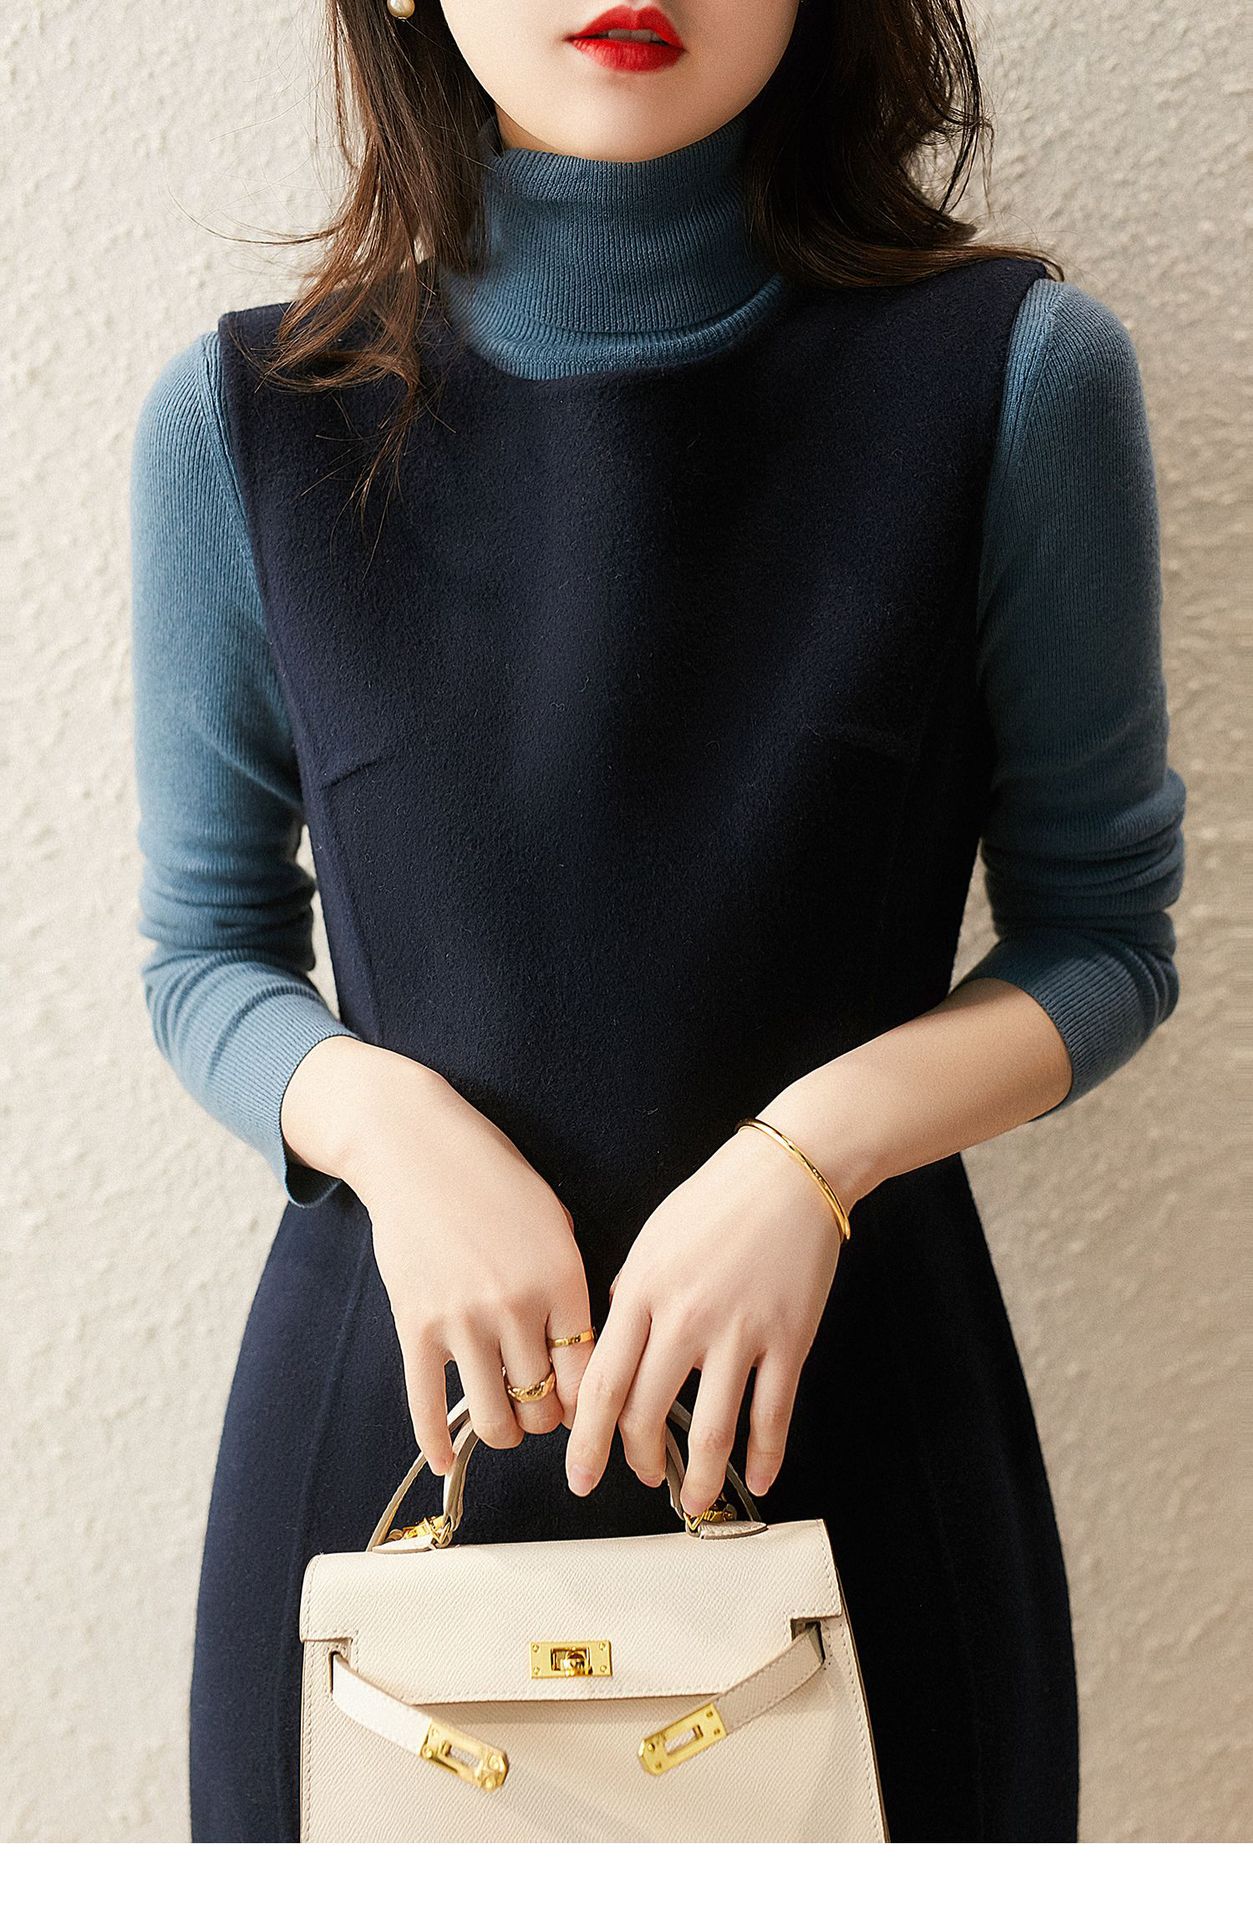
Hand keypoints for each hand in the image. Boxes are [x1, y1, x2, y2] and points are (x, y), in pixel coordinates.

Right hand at [316, 1045, 593, 1473]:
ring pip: (495, 1417)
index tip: (587, 1409)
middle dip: (548, 1420)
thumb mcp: (554, 1219)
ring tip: (507, 1424)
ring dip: (505, 1433)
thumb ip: (571, 1281)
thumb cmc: (492, 1177)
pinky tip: (443, 1463)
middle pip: (545, 1404)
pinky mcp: (417, 1325)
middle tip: (544, 1413)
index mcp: (563, 1279)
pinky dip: (436, 1443)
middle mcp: (518, 1306)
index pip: (591, 1375)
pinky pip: (427, 1405)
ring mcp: (464, 1320)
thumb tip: (589, 1343)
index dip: (592, 1405)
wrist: (416, 1148)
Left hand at [563, 1124, 846, 1513]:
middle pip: (647, 1414)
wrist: (790, 1172)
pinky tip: (759, 1479)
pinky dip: (766, 1456)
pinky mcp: (789, 1339)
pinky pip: (773, 1413)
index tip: (579, 1475)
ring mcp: (740, 1332)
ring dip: (699, 1480)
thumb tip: (613, 1349)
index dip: (587, 1441)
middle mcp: (686, 1318)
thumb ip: (629, 1298)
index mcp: (643, 1293)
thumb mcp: (651, 1241)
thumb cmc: (717, 1200)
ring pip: (711, 1432)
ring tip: (693, 1501)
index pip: (602, 1385)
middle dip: (637, 1460)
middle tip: (638, 1475)